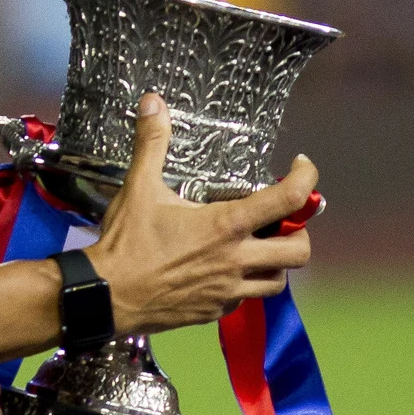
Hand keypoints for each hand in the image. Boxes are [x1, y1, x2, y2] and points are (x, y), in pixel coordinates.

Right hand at [84, 93, 316, 335]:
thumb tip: (152, 101)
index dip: (306, 179)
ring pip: (278, 281)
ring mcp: (229, 291)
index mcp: (226, 225)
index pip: (287, 200)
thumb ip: (152, 143)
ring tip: (258, 247)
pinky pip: (246, 300)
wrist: (107, 296)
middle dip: (299, 233)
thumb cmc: (127, 242)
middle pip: (299, 252)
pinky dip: (246, 284)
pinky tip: (226, 271)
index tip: (301, 168)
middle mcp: (236, 260)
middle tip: (281, 220)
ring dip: (276, 263)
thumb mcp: (139, 187)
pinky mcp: (215, 312)